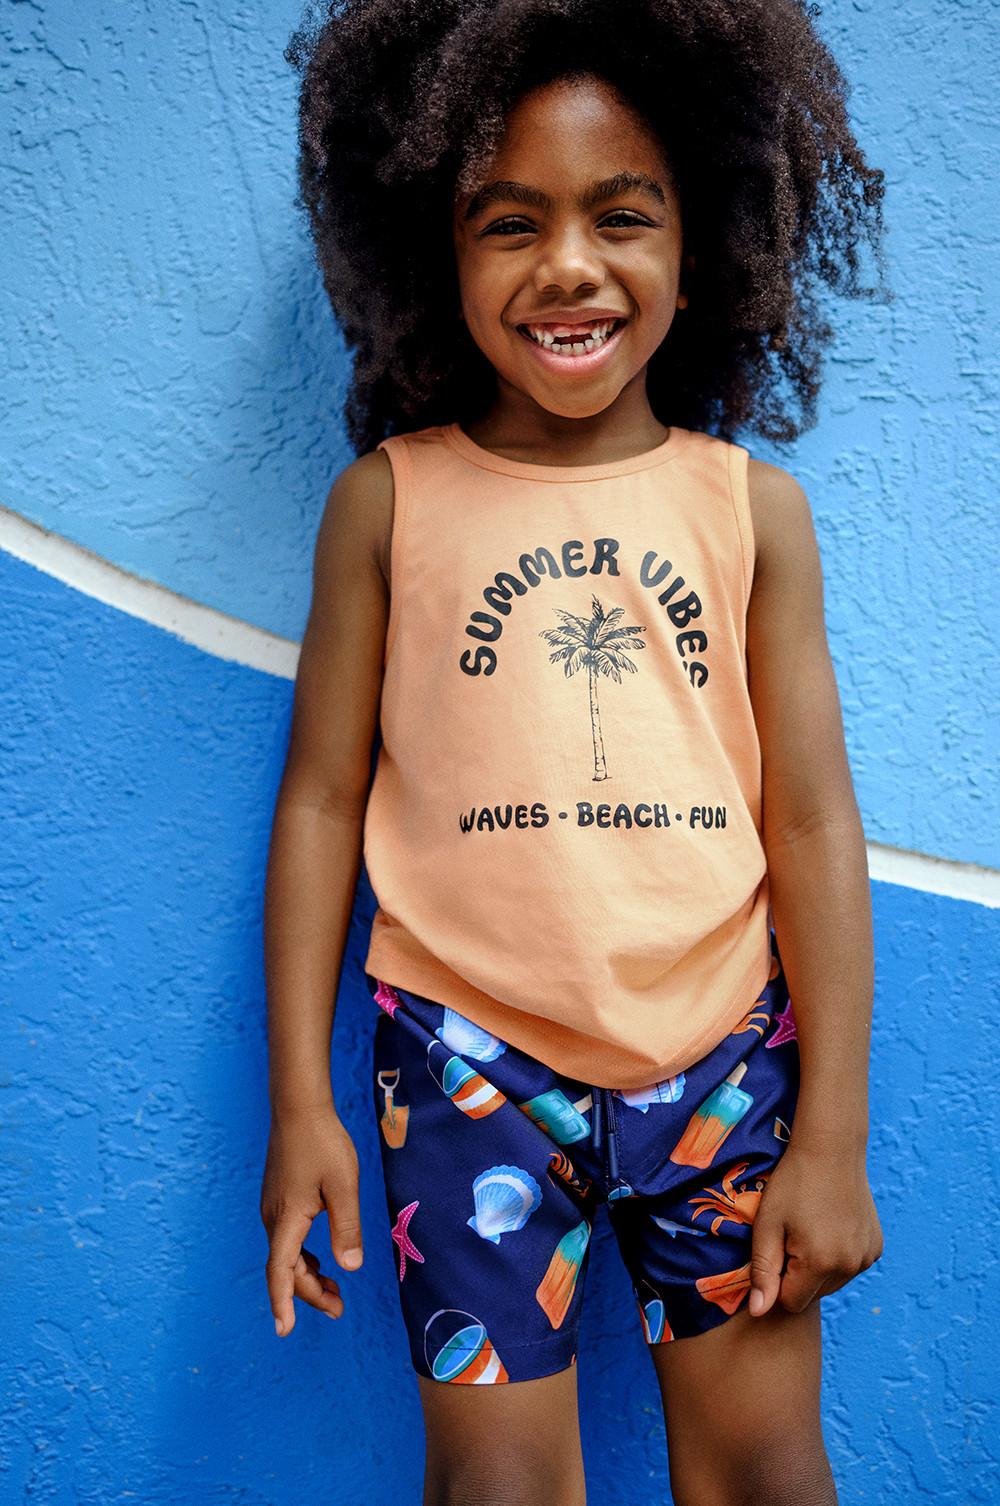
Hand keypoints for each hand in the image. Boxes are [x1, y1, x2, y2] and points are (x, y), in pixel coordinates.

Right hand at [260, 1100, 363, 1337]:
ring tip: (334, 1294)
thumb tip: (349, 1268)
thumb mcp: (344, 1185)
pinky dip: (302, 1257)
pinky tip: (320, 1261)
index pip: (280, 1271)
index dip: (283, 1302)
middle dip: (309, 1294)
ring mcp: (273, 1207)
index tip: (286, 1331)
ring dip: (307, 1276)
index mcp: (287, 1218)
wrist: (299, 1108)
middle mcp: (273, 1217)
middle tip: (339, 1310)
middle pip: (286, 1268)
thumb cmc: (324, 1143)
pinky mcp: (279, 1198)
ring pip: (285, 1254)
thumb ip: (347, 1227)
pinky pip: (287, 1239)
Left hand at [747, 1142, 883, 1316]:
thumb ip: (762, 1272)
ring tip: (811, 1228)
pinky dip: (838, 1257)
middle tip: (793, 1234)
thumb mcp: (767, 1224)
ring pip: (832, 1283)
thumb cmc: (792, 1183)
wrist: (831, 1148)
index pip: (791, 1302)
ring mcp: (867, 1257)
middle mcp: (850, 1266)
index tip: (777, 1248)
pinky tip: (830, 1227)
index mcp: (820, 1263)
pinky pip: (850, 1267)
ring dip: (819, 1268)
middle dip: (798, 1274)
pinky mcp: (876, 1247)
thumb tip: (759, 1313)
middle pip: (813, 1294)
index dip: (777, 1280)